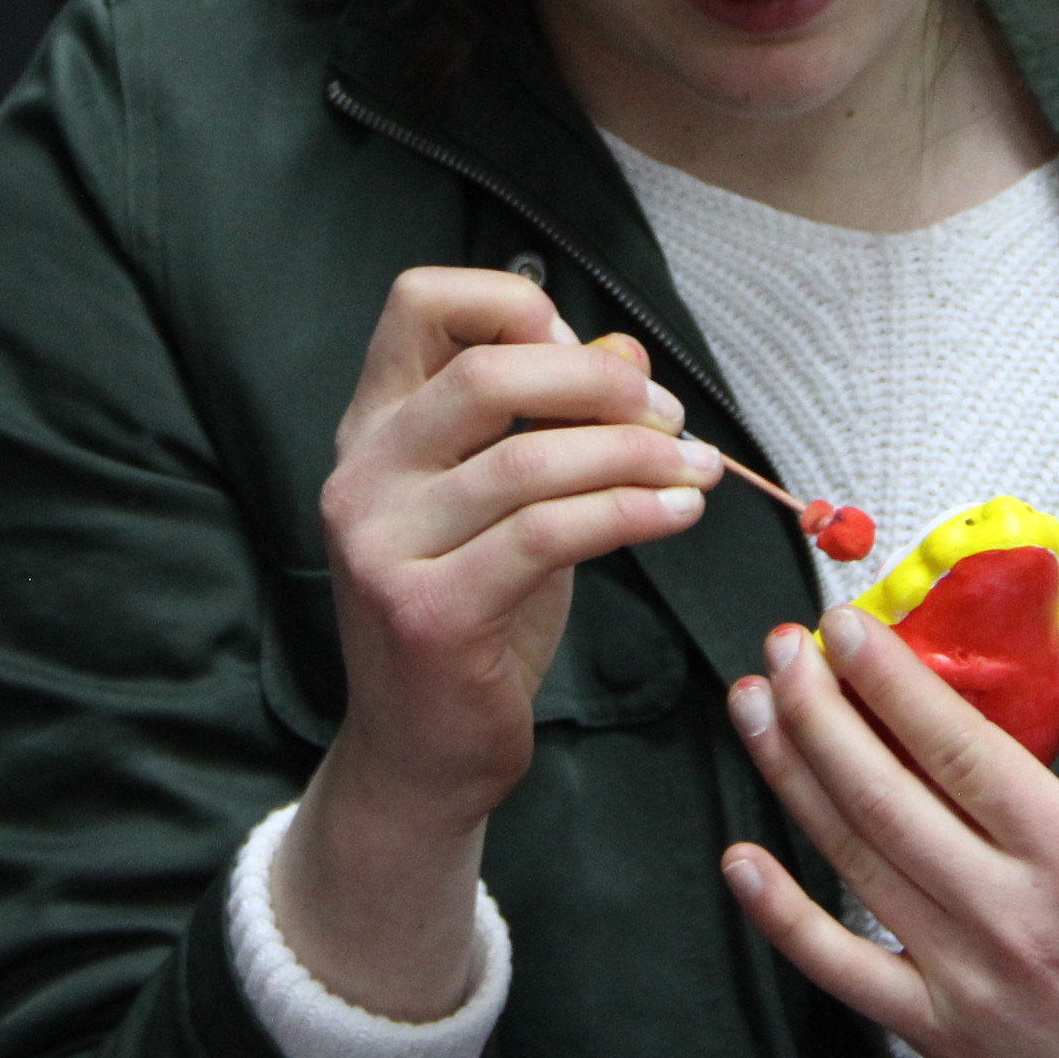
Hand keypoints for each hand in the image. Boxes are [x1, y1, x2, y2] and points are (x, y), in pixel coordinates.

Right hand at [277, 268, 717, 1018]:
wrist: (422, 754)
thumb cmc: (473, 621)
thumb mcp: (514, 506)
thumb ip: (555, 426)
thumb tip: (623, 351)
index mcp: (373, 430)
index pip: (418, 304)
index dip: (510, 303)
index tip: (583, 348)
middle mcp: (362, 476)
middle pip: (482, 373)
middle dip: (597, 384)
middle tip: (668, 415)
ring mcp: (382, 545)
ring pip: (526, 459)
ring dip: (633, 455)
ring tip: (697, 470)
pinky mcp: (426, 611)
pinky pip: (545, 534)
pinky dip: (628, 513)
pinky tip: (676, 515)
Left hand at [722, 607, 1058, 1057]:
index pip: (960, 745)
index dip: (890, 679)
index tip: (845, 624)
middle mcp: (1015, 915)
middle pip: (886, 794)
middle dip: (818, 709)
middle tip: (780, 647)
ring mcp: (967, 979)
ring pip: (852, 859)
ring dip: (790, 775)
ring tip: (752, 707)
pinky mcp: (938, 1034)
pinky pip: (839, 968)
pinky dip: (780, 914)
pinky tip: (740, 858)